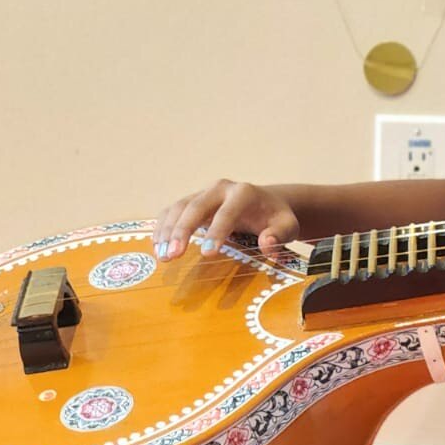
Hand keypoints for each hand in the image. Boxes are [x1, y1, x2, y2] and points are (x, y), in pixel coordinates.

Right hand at [152, 180, 299, 262]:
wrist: (266, 203)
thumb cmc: (276, 218)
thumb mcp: (287, 226)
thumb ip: (279, 235)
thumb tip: (267, 244)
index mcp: (244, 193)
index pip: (228, 212)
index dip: (216, 233)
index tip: (207, 254)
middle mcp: (220, 188)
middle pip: (196, 206)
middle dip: (183, 231)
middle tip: (173, 256)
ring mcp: (203, 192)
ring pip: (179, 207)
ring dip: (167, 231)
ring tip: (162, 256)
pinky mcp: (192, 200)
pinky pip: (172, 211)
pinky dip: (162, 227)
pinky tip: (157, 246)